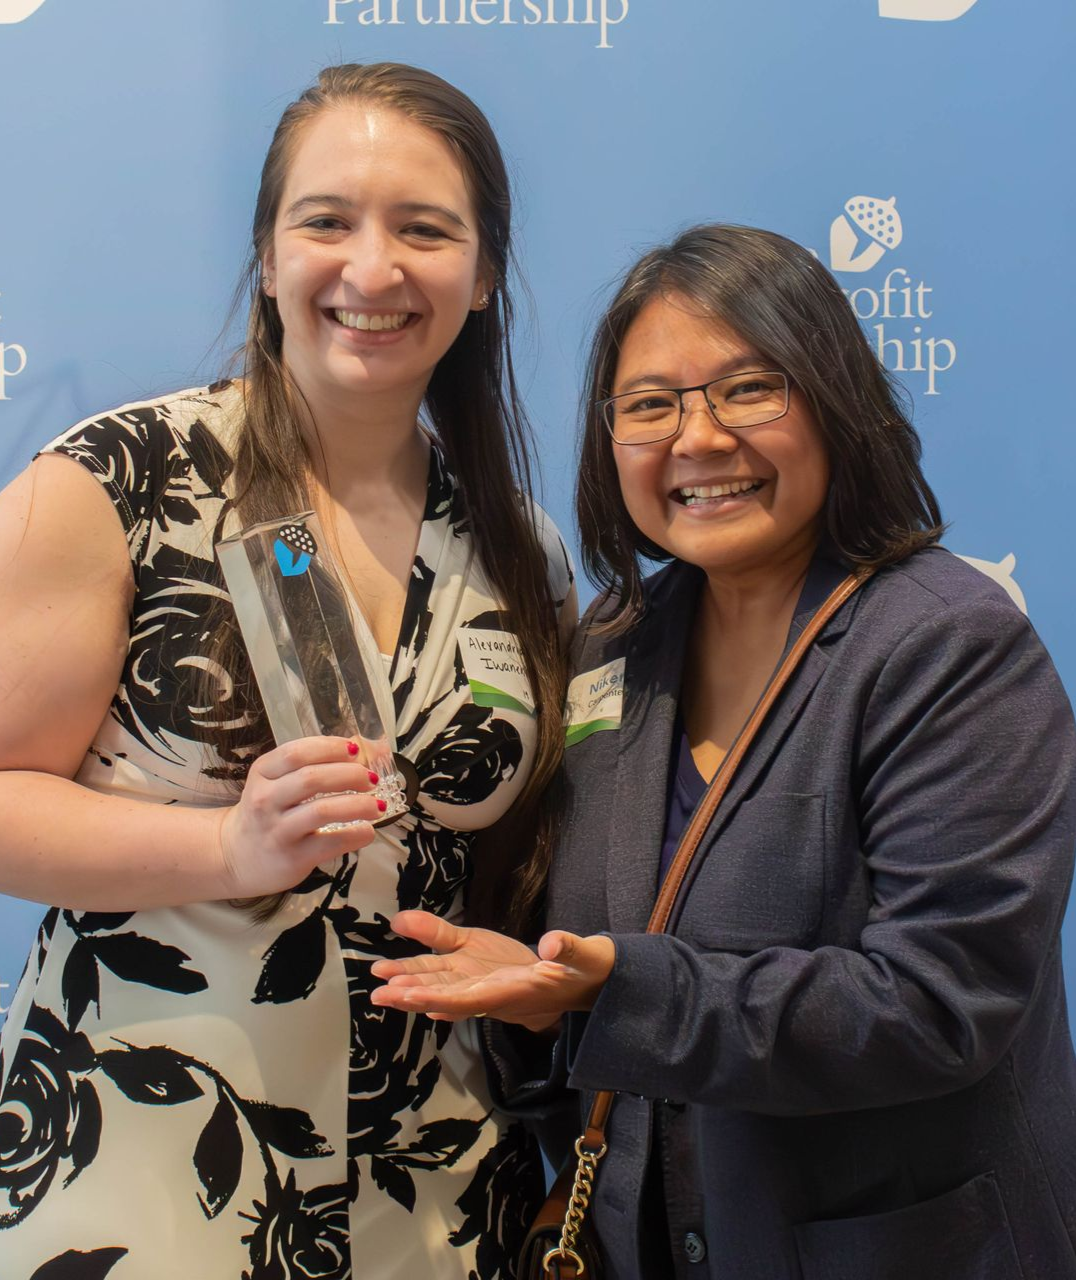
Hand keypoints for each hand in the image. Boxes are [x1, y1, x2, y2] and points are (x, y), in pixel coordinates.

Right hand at [215, 736, 382, 897]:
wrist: (236, 857)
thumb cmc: (266, 812)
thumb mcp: (277, 783)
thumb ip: (313, 764)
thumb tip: (363, 747)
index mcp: (263, 773)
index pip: (297, 752)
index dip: (331, 748)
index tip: (355, 749)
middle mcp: (266, 800)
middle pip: (312, 778)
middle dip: (350, 774)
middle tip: (371, 779)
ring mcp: (278, 830)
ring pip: (322, 810)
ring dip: (358, 805)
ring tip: (377, 805)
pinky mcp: (293, 857)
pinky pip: (331, 842)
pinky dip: (356, 835)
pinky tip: (367, 831)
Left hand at [370, 910, 615, 1031]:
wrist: (589, 982)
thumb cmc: (586, 970)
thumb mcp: (580, 957)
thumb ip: (566, 947)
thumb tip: (554, 942)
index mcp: (513, 993)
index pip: (470, 1000)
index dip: (439, 998)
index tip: (410, 996)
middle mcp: (493, 995)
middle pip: (447, 998)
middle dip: (413, 996)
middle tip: (379, 994)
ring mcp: (487, 986)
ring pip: (445, 987)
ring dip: (414, 985)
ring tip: (381, 982)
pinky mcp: (487, 975)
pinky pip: (454, 978)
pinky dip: (430, 978)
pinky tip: (406, 981)